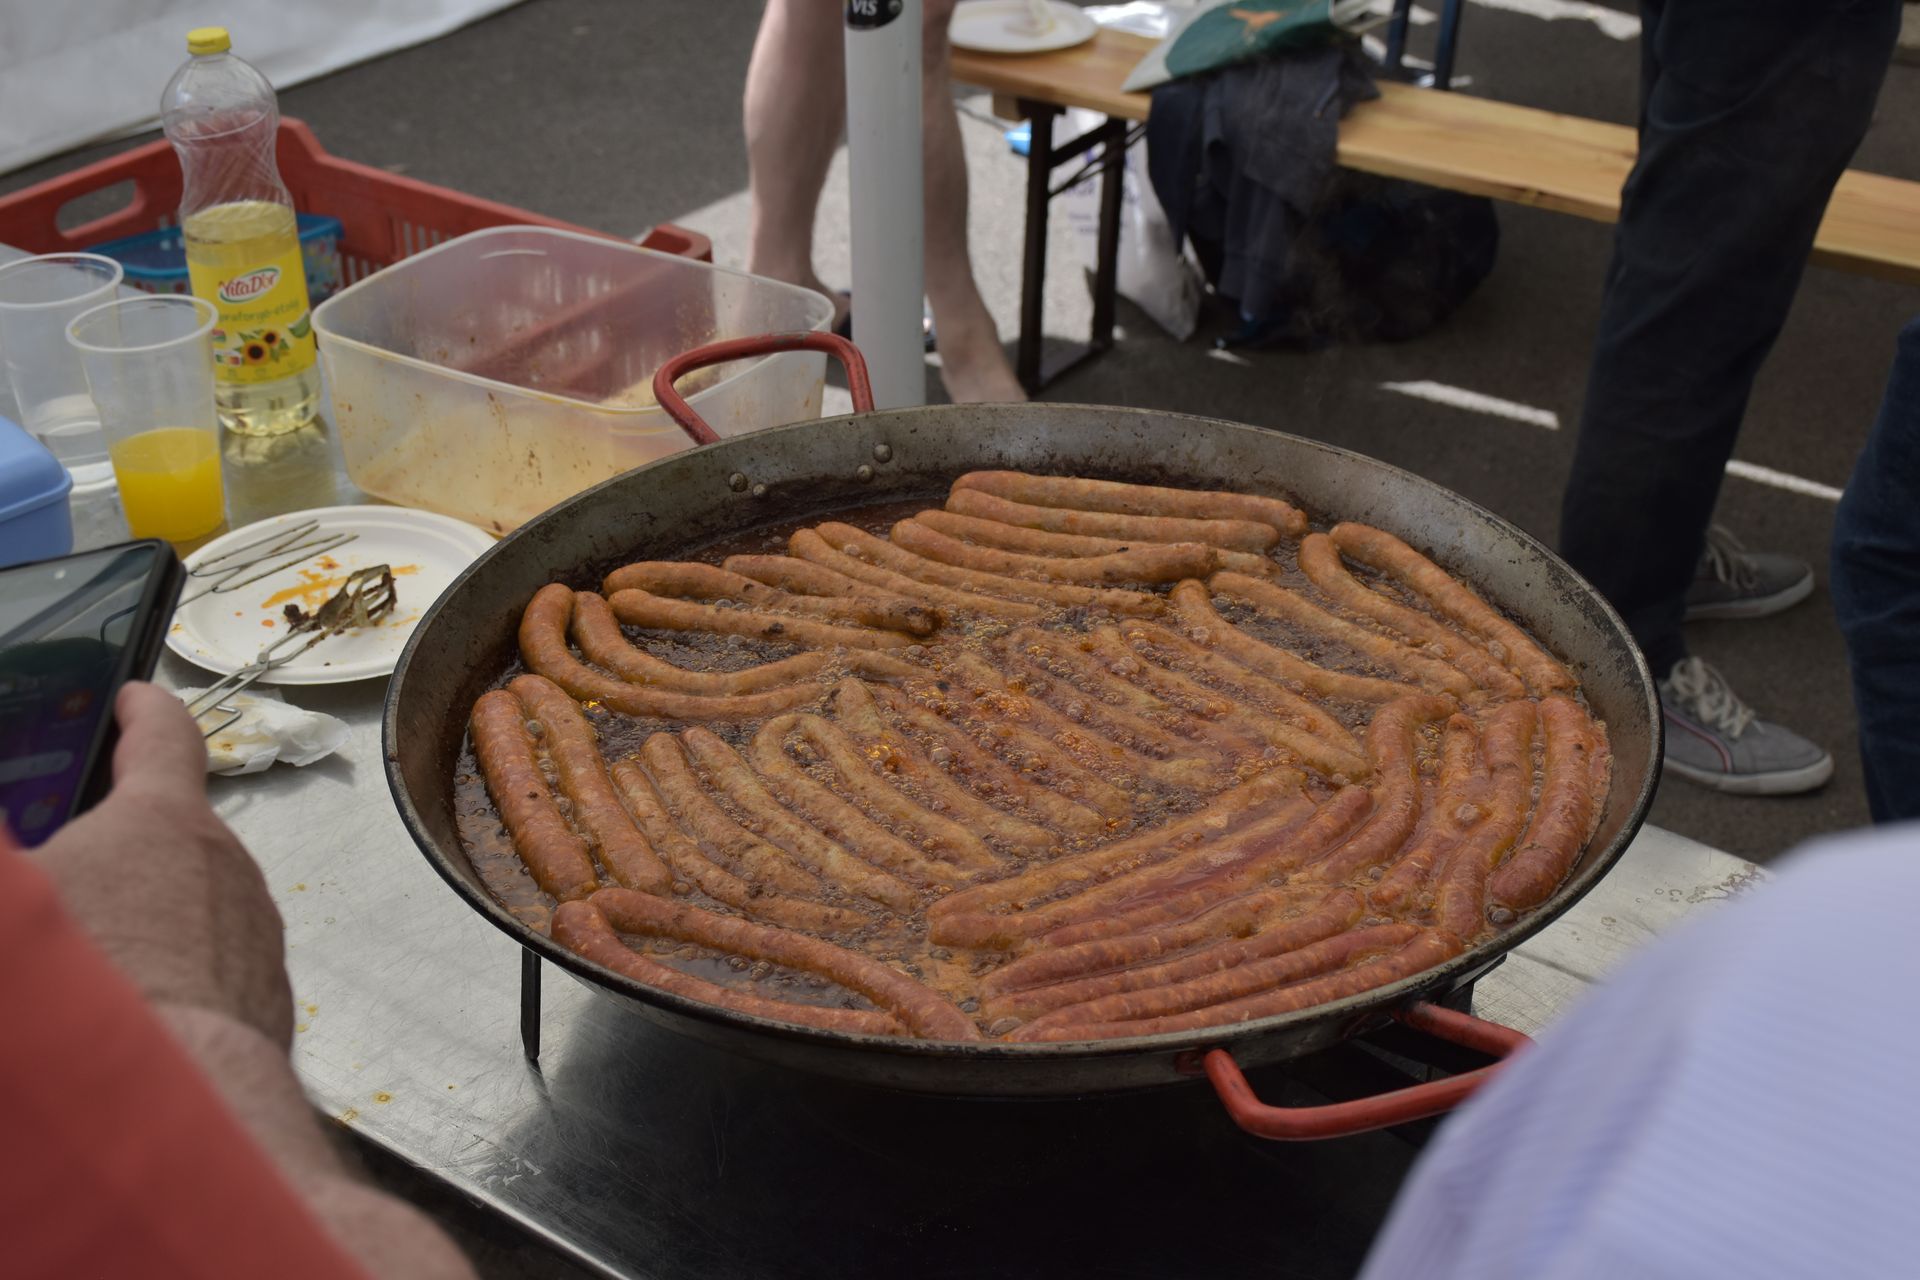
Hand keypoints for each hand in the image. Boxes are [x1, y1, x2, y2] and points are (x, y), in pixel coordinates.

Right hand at [27, 682, 292, 1043]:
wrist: (168, 1105)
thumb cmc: (88, 990)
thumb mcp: (15, 901)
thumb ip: (20, 863)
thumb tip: (25, 867)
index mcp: (162, 820)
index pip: (163, 736)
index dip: (143, 712)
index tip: (136, 699)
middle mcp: (225, 868)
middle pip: (169, 837)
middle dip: (120, 850)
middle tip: (65, 875)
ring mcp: (252, 937)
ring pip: (191, 911)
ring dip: (144, 925)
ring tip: (85, 965)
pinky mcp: (261, 1002)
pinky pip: (208, 975)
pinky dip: (169, 984)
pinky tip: (122, 1016)